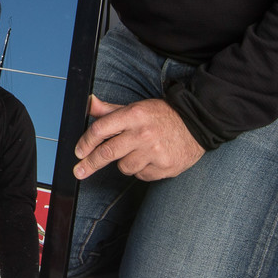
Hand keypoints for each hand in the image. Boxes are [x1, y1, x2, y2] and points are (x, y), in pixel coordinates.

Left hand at [73, 95, 203, 181]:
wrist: (198, 123)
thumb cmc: (163, 115)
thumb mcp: (137, 107)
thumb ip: (110, 109)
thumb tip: (89, 103)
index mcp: (134, 115)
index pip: (101, 130)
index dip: (86, 142)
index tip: (79, 152)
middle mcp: (143, 133)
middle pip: (107, 152)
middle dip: (90, 163)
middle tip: (79, 171)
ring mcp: (155, 152)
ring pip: (124, 167)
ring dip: (124, 163)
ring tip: (136, 153)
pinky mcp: (165, 167)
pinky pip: (141, 175)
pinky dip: (141, 170)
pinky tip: (150, 159)